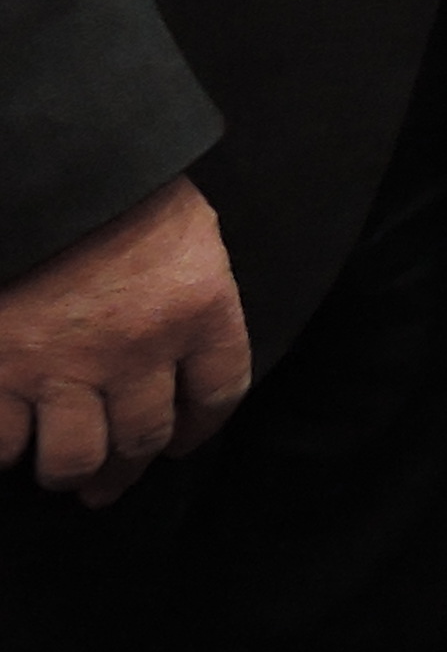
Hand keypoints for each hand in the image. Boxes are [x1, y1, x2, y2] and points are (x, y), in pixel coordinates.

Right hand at [0, 178, 248, 503]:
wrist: (50, 169)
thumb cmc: (122, 187)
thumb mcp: (185, 230)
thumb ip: (189, 296)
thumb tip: (182, 350)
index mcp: (198, 306)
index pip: (220, 391)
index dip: (201, 426)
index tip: (183, 442)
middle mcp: (138, 348)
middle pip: (144, 439)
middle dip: (129, 468)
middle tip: (112, 482)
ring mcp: (63, 365)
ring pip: (75, 459)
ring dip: (69, 469)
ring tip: (60, 467)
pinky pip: (3, 444)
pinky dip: (6, 448)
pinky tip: (10, 438)